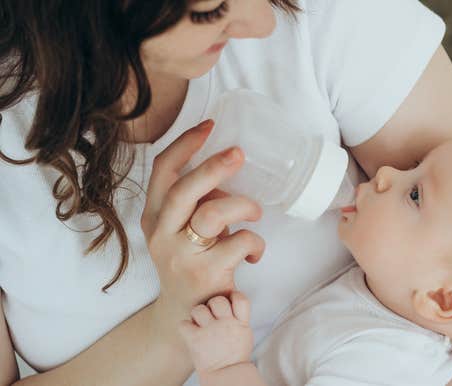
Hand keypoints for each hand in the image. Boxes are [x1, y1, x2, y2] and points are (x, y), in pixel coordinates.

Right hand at [141, 120, 263, 321]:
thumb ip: (199, 202)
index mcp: (154, 215)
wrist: (187, 316)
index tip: (210, 125)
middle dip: (214, 167)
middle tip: (239, 153)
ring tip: (256, 211)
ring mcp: (180, 255)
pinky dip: (256, 243)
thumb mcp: (185, 229)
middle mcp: (161, 233)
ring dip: (243, 205)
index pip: (162, 170)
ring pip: (212, 214)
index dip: (185, 144)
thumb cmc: (193, 262)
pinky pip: (239, 243)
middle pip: (183, 189)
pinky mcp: (204, 274)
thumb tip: (228, 169)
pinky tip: (255, 253)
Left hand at [179, 292, 254, 373]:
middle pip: (217, 300)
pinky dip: (185, 327)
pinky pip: (183, 324)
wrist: (227, 374)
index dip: (233, 295)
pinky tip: (191, 331)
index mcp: (240, 323)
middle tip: (211, 313)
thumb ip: (239, 318)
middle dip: (213, 304)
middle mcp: (225, 324)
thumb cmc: (235, 356)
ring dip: (197, 314)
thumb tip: (232, 305)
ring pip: (198, 309)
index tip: (229, 299)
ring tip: (200, 323)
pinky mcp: (195, 339)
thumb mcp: (245, 334)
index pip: (240, 298)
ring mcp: (209, 331)